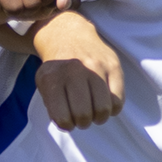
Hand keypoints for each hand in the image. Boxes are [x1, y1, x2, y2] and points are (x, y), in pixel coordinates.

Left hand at [33, 12, 123, 129]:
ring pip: (103, 109)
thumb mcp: (43, 83)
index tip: (68, 120)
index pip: (63, 118)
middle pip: (84, 115)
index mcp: (53, 78)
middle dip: (83, 122)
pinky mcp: (113, 65)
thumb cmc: (57, 68)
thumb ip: (51, 105)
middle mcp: (74, 71)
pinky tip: (104, 102)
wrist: (69, 36)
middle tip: (81, 116)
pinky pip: (118, 100)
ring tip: (94, 111)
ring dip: (99, 117)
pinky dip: (112, 109)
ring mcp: (96, 67)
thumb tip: (68, 123)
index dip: (67, 125)